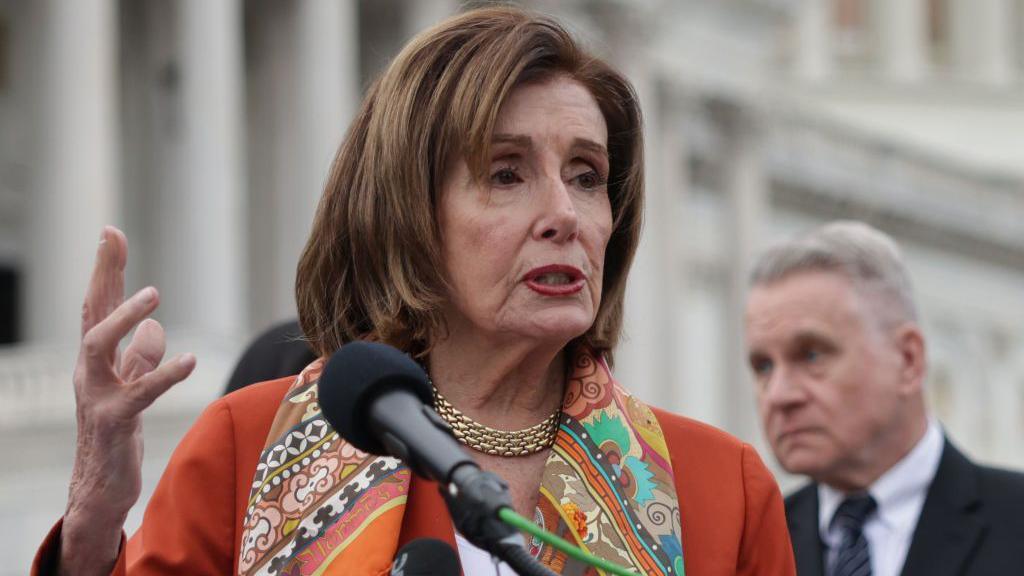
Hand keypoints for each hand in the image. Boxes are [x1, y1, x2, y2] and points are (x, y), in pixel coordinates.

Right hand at [59, 226, 195, 574]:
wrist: (99, 489)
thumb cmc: (115, 435)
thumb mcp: (130, 388)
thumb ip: (139, 357)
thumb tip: (153, 328)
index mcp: (97, 360)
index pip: (98, 305)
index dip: (106, 269)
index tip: (111, 232)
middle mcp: (90, 371)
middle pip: (90, 312)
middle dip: (101, 273)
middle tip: (113, 238)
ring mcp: (96, 396)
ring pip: (97, 346)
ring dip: (122, 317)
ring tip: (153, 295)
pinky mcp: (113, 423)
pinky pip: (137, 394)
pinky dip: (164, 374)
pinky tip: (190, 360)